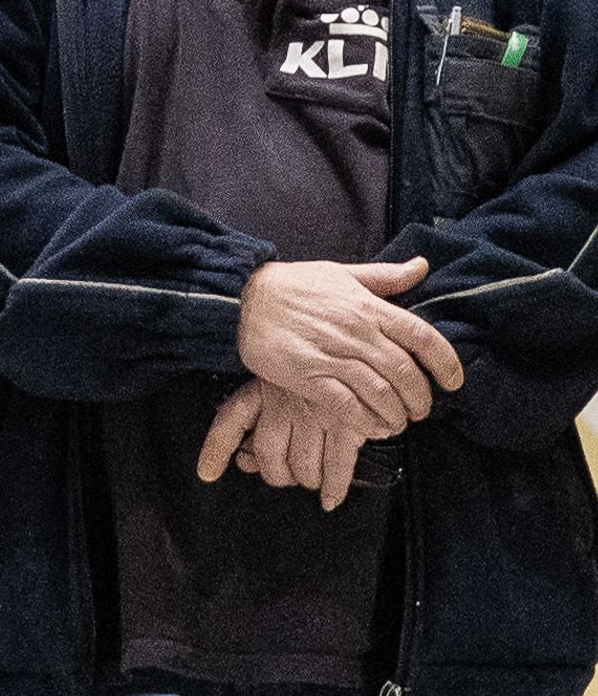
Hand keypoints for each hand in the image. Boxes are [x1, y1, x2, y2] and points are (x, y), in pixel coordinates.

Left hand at [198, 378, 371, 510]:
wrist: (363, 352)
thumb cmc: (321, 370)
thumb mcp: (282, 380)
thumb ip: (256, 418)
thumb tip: (244, 461)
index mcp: (265, 387)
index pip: (230, 420)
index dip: (215, 450)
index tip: (208, 471)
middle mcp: (286, 402)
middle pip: (269, 456)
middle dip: (277, 474)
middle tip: (287, 474)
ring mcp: (317, 414)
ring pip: (303, 468)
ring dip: (307, 480)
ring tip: (313, 475)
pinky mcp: (349, 424)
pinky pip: (337, 468)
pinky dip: (334, 488)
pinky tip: (330, 496)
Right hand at [237, 257, 462, 437]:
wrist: (242, 298)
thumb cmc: (293, 285)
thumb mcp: (342, 273)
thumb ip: (384, 276)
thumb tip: (421, 267)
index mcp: (368, 306)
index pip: (422, 336)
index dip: (445, 363)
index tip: (453, 382)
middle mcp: (356, 332)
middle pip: (405, 372)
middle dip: (420, 397)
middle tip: (422, 410)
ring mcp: (332, 355)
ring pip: (380, 393)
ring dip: (396, 414)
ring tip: (398, 423)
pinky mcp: (307, 376)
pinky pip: (346, 405)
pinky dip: (365, 421)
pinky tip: (371, 428)